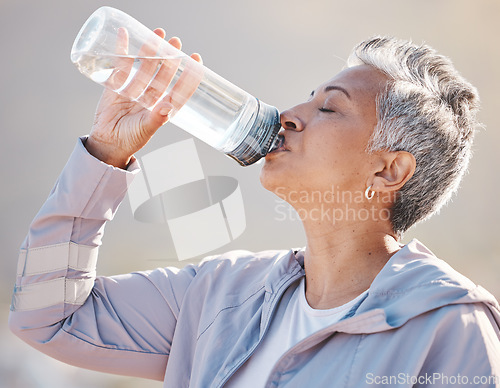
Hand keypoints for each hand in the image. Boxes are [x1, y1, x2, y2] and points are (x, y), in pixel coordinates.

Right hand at [85, 28, 202, 168]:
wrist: (106, 143)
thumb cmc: (130, 140)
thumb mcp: (145, 130)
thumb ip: (156, 118)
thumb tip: (167, 107)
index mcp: (164, 108)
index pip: (181, 88)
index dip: (190, 75)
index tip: (197, 59)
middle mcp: (152, 97)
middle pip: (164, 73)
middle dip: (170, 58)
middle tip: (176, 42)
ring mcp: (135, 89)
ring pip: (145, 66)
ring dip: (151, 51)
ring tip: (157, 34)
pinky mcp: (117, 85)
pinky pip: (121, 65)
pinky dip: (122, 50)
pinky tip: (125, 35)